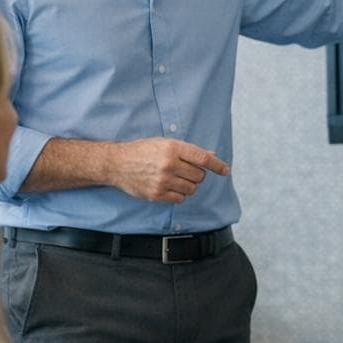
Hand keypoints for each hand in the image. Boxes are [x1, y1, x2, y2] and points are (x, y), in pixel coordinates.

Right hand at [108, 138, 228, 202]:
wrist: (117, 163)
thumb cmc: (143, 151)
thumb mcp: (165, 143)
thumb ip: (188, 151)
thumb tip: (211, 155)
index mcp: (173, 148)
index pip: (203, 158)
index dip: (217, 165)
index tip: (225, 171)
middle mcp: (169, 164)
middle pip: (199, 175)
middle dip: (197, 174)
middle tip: (185, 171)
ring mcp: (162, 180)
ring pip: (191, 188)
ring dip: (189, 185)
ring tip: (176, 179)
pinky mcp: (156, 194)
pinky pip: (180, 199)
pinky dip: (180, 195)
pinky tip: (170, 187)